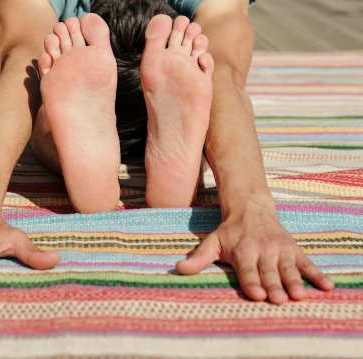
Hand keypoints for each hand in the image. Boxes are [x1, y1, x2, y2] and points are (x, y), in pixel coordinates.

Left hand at [176, 198, 333, 303]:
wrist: (251, 207)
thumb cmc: (230, 231)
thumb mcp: (213, 241)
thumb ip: (199, 258)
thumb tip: (178, 270)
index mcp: (243, 250)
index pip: (247, 271)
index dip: (252, 282)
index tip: (257, 294)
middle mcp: (263, 250)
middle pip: (269, 272)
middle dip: (274, 286)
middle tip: (279, 299)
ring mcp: (280, 250)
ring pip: (288, 269)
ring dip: (295, 282)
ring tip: (299, 295)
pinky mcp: (294, 250)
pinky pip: (307, 264)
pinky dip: (318, 275)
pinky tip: (327, 286)